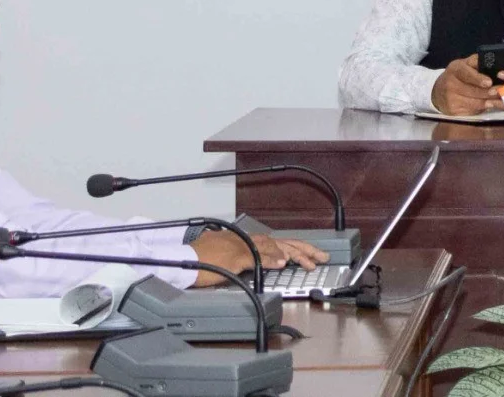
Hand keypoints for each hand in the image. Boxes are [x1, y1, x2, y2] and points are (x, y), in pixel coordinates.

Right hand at [189, 231, 328, 285]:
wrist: (181, 261)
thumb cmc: (198, 259)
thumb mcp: (223, 255)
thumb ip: (240, 256)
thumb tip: (251, 260)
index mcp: (245, 240)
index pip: (277, 242)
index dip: (296, 248)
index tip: (311, 255)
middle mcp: (246, 240)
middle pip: (282, 242)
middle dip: (304, 249)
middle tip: (322, 256)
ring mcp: (241, 248)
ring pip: (274, 248)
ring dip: (294, 255)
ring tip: (309, 263)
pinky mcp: (234, 258)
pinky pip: (256, 259)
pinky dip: (270, 260)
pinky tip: (282, 264)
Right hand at [430, 55, 496, 115]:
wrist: (438, 91)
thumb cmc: (458, 75)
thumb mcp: (465, 64)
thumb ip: (478, 62)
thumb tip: (495, 61)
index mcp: (455, 69)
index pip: (466, 74)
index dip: (478, 79)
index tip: (489, 82)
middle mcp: (450, 84)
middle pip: (473, 91)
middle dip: (489, 92)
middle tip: (502, 92)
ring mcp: (451, 99)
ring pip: (475, 103)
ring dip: (489, 101)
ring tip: (500, 99)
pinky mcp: (454, 112)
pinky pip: (472, 111)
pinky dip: (483, 109)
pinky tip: (489, 105)